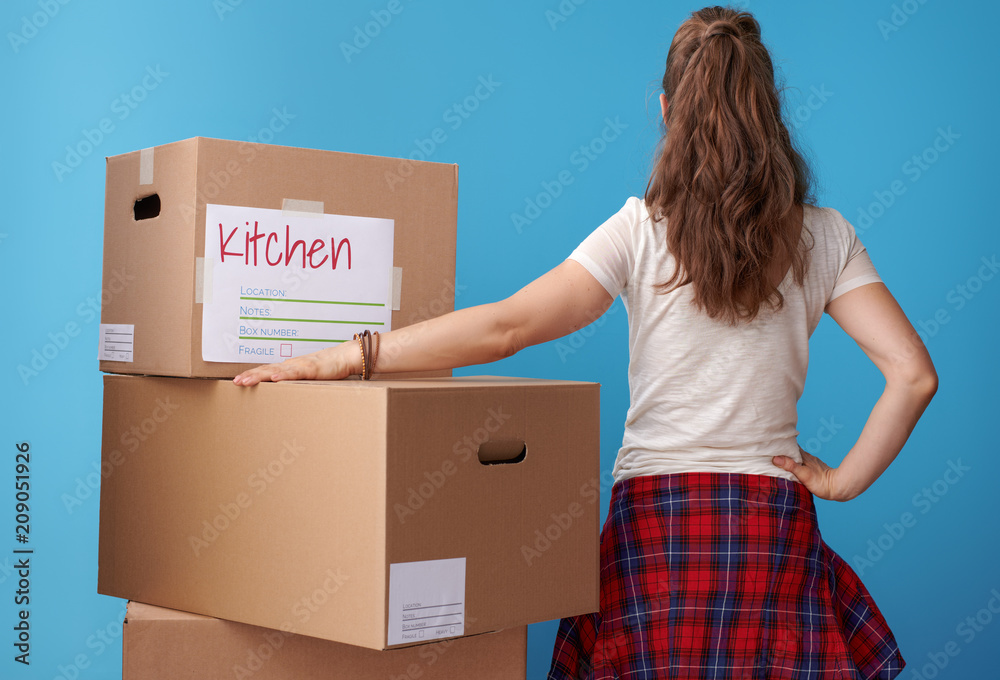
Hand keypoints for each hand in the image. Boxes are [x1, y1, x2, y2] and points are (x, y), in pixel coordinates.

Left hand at [232, 344, 352, 385]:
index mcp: (289, 368)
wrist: (344, 357)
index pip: (266, 370)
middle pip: (266, 369)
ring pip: (276, 370)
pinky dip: (283, 375)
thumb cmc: (327, 368)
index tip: (238, 380)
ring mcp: (300, 366)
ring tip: (246, 381)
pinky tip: (273, 378)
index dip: (252, 374)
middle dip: (250, 376)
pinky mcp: (311, 369)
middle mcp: (291, 365)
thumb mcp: (308, 377)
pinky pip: (295, 372)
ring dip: (259, 376)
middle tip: (236, 382)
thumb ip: (296, 382)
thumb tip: (285, 393)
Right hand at [772, 448, 851, 501]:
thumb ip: (790, 466)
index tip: (771, 444)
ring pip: (797, 457)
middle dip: (783, 450)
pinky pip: (802, 463)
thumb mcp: (804, 475)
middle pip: (792, 451)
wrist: (838, 488)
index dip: (781, 444)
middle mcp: (807, 458)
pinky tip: (792, 467)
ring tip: (778, 458)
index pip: (790, 446)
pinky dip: (795, 463)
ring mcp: (811, 463)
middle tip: (771, 450)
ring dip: (789, 457)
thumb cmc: (821, 482)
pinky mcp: (814, 469)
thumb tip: (775, 458)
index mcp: (803, 457)